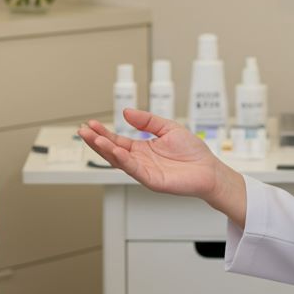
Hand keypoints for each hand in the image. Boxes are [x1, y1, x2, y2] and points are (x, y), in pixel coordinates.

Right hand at [79, 109, 228, 200]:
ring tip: (93, 138)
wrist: (210, 169)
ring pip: (119, 161)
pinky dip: (123, 160)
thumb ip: (147, 120)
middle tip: (83, 130)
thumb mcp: (167, 127)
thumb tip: (126, 112)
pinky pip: (134, 170)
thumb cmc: (192, 152)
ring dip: (104, 150)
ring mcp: (145, 172)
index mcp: (142, 149)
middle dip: (96, 141)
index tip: (91, 123)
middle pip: (112, 151)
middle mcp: (140, 161)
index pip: (117, 140)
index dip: (103, 132)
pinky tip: (114, 150)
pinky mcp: (153, 181)